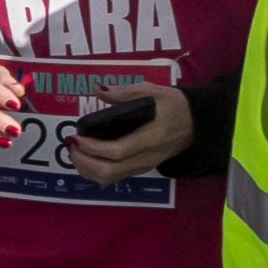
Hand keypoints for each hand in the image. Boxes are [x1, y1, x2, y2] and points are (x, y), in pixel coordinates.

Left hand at [62, 83, 191, 184]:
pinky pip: (113, 177)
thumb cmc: (174, 106)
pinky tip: (85, 156)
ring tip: (74, 150)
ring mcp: (143, 166)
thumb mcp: (154, 92)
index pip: (117, 151)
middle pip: (108, 171)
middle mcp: (146, 158)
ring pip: (108, 178)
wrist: (197, 124)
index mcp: (151, 138)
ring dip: (85, 167)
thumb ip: (125, 93)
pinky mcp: (139, 169)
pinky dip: (94, 170)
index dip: (92, 147)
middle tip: (71, 144)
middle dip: (83, 160)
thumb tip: (98, 90)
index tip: (77, 136)